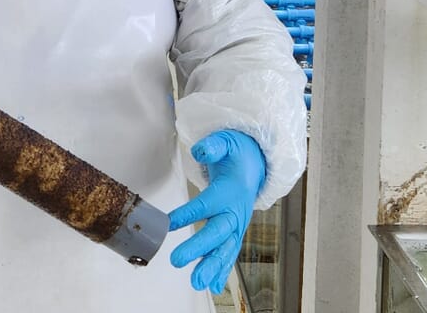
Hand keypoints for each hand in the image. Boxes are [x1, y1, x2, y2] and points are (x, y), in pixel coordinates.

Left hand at [167, 130, 266, 293]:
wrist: (256, 164)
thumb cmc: (236, 154)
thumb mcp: (225, 141)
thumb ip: (212, 147)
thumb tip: (200, 152)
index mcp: (230, 190)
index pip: (207, 203)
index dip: (188, 213)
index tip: (169, 222)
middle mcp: (236, 211)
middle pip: (218, 232)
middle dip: (199, 248)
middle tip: (177, 260)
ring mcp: (238, 224)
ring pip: (226, 249)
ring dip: (211, 267)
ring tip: (197, 282)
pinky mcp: (236, 232)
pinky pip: (229, 253)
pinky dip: (222, 271)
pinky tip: (212, 286)